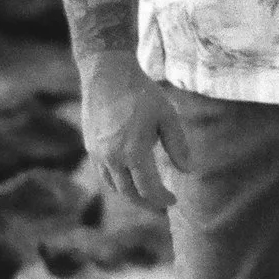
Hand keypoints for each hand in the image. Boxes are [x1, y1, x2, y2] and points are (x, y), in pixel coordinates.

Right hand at [81, 51, 189, 210]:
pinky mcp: (90, 147)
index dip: (162, 199)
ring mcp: (98, 154)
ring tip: (146, 194)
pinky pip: (103, 174)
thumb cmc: (141, 93)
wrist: (106, 74)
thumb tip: (188, 170)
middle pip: (130, 194)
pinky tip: (128, 177)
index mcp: (133, 153)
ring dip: (131, 194)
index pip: (149, 189)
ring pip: (114, 186)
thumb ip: (178, 145)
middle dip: (147, 203)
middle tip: (161, 204)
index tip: (174, 200)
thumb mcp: (167, 116)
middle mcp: (112, 158)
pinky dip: (117, 182)